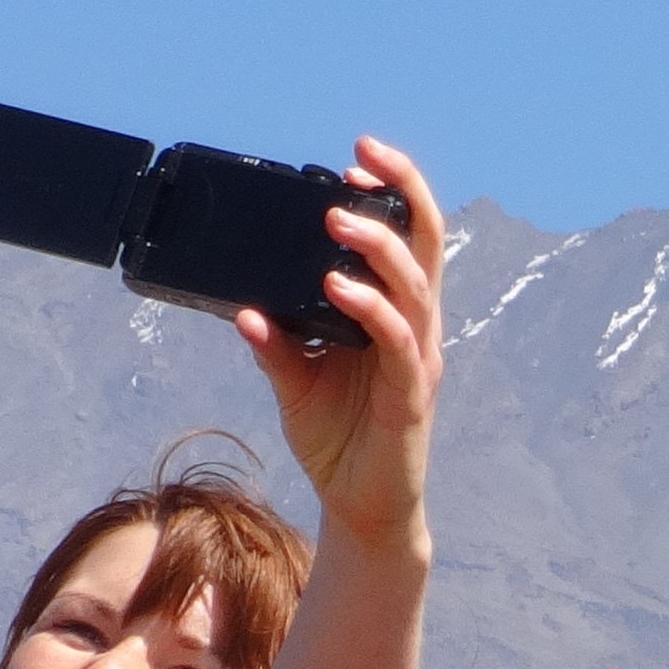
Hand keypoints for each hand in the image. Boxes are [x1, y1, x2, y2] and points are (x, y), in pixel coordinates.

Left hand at [242, 136, 445, 559]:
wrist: (361, 509)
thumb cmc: (337, 442)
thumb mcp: (294, 382)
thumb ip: (274, 341)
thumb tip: (241, 306)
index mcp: (393, 314)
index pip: (407, 238)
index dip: (390, 193)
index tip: (354, 162)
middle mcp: (415, 327)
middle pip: (427, 242)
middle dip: (401, 190)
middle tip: (361, 159)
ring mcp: (417, 360)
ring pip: (414, 284)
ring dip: (376, 245)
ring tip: (336, 219)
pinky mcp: (411, 396)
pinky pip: (398, 342)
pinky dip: (370, 309)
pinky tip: (337, 288)